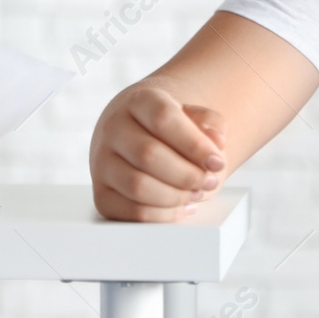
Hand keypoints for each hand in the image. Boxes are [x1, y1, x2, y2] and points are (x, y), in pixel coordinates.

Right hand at [90, 82, 226, 221]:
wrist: (137, 133)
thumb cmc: (171, 129)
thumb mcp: (193, 115)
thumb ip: (210, 123)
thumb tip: (216, 141)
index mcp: (138, 101)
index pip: (163, 119)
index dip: (194, 145)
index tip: (217, 162)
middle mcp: (113, 128)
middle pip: (148, 155)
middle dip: (187, 175)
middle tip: (209, 181)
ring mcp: (102, 162)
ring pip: (137, 186)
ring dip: (175, 196)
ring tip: (195, 194)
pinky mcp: (101, 194)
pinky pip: (131, 211)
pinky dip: (162, 216)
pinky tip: (180, 208)